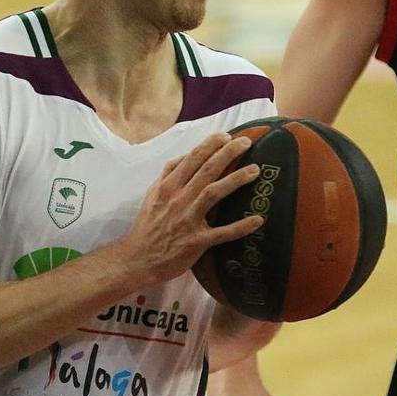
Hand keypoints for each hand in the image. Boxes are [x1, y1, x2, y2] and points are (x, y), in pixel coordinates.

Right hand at [120, 133, 262, 285]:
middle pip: (206, 170)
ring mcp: (187, 220)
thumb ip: (168, 175)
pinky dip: (241, 226)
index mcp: (167, 187)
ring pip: (213, 193)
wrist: (138, 259)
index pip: (191, 159)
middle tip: (245, 142)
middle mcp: (178, 200)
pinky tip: (258, 219)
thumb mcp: (152, 195)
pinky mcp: (196, 242)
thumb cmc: (148, 226)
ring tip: (255, 170)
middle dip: (227, 153)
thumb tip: (186, 157)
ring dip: (235, 180)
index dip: (210, 145)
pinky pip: (222, 232)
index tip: (225, 136)